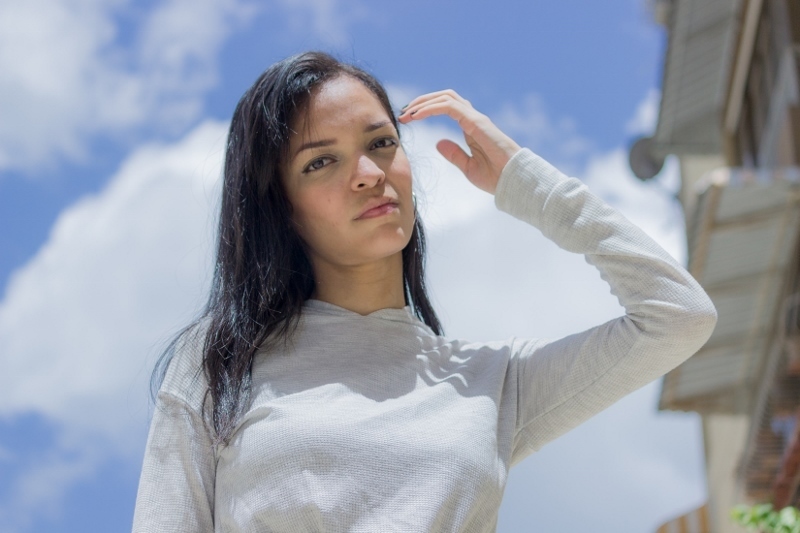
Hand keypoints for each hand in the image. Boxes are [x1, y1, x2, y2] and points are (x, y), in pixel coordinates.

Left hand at [397, 89, 521, 194]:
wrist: (513, 181)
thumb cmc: (495, 177)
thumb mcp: (468, 167)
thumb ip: (453, 154)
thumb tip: (438, 143)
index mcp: (471, 127)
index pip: (446, 106)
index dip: (426, 108)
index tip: (409, 119)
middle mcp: (473, 118)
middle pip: (445, 97)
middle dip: (422, 101)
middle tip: (404, 112)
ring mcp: (476, 118)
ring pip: (446, 97)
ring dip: (424, 102)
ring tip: (407, 112)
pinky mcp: (477, 122)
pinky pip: (450, 107)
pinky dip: (431, 108)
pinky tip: (417, 116)